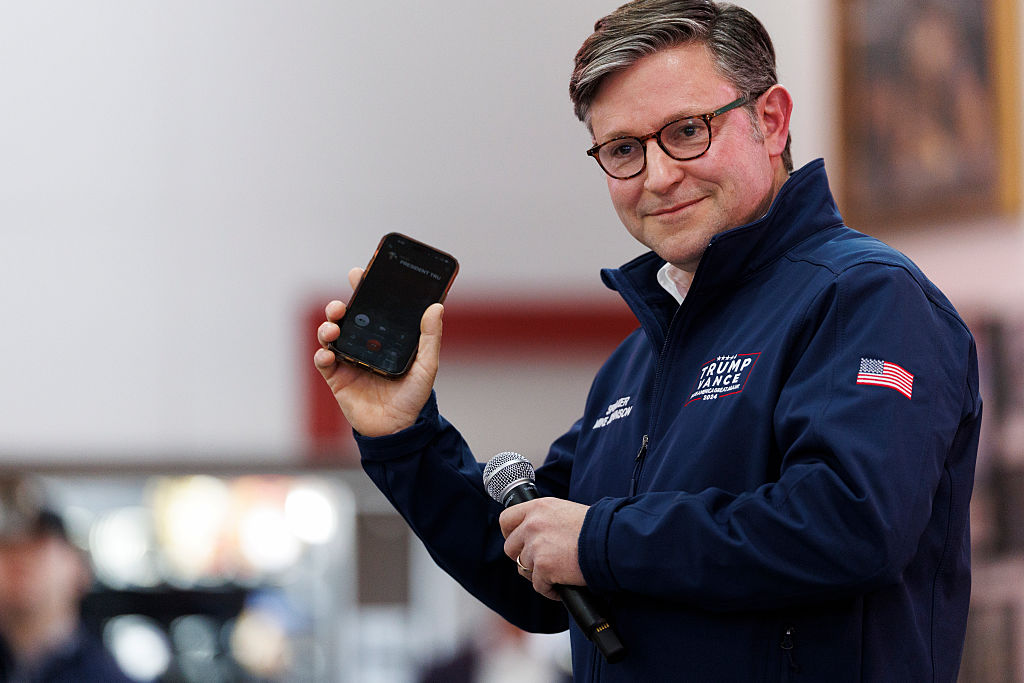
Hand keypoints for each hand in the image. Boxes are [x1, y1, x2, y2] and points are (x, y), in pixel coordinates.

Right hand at [313, 267, 443, 436]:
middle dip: (338, 306)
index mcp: (383, 337)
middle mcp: (363, 345)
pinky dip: (322, 354)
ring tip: (334, 328)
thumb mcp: (427, 365)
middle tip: (341, 305)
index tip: (357, 273)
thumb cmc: (414, 396)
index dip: (361, 289)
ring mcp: (348, 361)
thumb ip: (430, 337)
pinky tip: (329, 354)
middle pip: (345, 318)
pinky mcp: (337, 379)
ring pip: (330, 335)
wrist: (399, 430)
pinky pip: (323, 361)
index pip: (370, 307)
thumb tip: (436, 307)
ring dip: (327, 326)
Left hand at [499, 498, 588, 600]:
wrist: (611, 541)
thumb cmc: (595, 528)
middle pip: (510, 548)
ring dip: (538, 574)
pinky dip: (550, 590)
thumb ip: (544, 520)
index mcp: (538, 507)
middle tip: (540, 563)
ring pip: (524, 569)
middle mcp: (533, 524)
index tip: (518, 543)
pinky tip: (561, 586)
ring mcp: (536, 546)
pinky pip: (538, 585)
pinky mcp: (544, 567)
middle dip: (523, 558)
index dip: (510, 534)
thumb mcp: (564, 512)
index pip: (506, 519)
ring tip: (556, 574)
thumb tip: (532, 536)